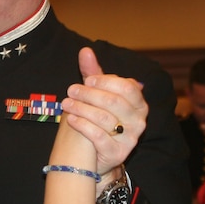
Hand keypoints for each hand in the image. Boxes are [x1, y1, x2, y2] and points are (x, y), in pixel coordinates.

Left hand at [60, 47, 147, 176]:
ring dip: (81, 108)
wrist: (96, 153)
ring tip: (66, 103)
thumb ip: (93, 73)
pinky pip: (99, 137)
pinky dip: (83, 125)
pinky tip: (71, 119)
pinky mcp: (118, 153)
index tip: (87, 79)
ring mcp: (130, 138)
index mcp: (138, 103)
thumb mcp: (98, 94)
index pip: (126, 87)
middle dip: (89, 94)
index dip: (105, 81)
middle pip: (114, 102)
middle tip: (71, 90)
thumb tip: (85, 50)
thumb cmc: (99, 117)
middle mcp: (139, 121)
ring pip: (105, 118)